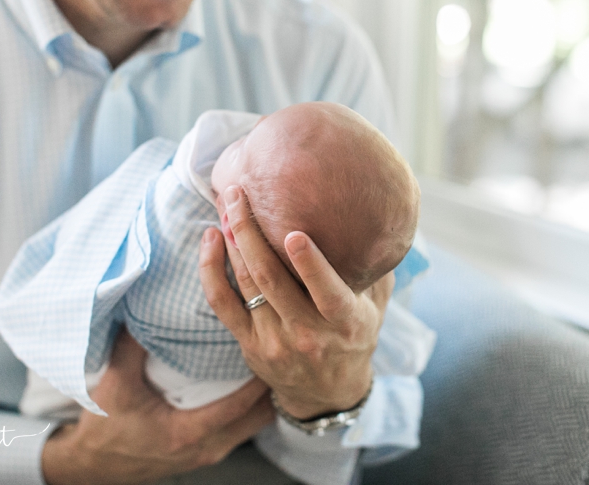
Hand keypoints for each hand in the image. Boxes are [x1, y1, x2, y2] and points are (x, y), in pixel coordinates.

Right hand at [41, 329, 273, 484]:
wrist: (91, 466)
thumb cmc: (102, 428)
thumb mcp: (114, 382)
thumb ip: (131, 343)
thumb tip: (144, 300)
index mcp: (187, 432)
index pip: (242, 404)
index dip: (260, 374)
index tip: (270, 343)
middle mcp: (206, 448)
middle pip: (260, 417)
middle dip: (272, 383)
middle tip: (276, 347)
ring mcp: (208, 454)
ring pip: (255, 426)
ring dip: (264, 396)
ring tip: (267, 359)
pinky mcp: (205, 454)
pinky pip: (242, 430)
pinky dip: (250, 408)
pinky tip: (249, 384)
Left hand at [199, 186, 394, 419]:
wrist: (326, 394)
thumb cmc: (353, 338)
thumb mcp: (375, 309)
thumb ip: (375, 269)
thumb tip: (378, 219)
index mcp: (345, 322)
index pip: (327, 293)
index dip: (310, 265)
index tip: (294, 234)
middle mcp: (308, 333)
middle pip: (272, 279)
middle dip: (251, 233)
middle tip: (240, 195)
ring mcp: (275, 340)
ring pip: (246, 284)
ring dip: (232, 241)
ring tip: (226, 205)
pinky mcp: (249, 343)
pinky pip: (223, 302)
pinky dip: (211, 269)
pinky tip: (210, 240)